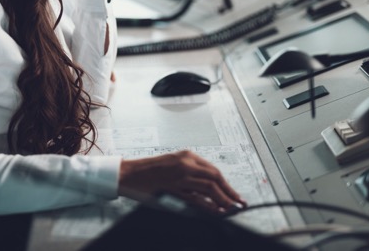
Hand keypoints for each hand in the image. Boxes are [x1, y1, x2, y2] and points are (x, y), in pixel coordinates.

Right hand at [118, 150, 245, 214]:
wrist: (129, 173)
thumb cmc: (149, 171)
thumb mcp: (173, 164)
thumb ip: (190, 172)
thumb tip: (209, 188)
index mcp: (187, 155)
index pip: (214, 170)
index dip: (227, 184)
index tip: (235, 194)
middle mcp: (186, 163)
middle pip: (215, 177)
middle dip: (229, 191)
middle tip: (239, 202)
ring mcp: (180, 175)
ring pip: (209, 187)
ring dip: (223, 199)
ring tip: (231, 209)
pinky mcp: (173, 188)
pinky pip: (196, 198)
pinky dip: (208, 206)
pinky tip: (215, 212)